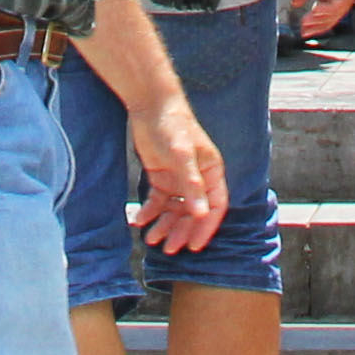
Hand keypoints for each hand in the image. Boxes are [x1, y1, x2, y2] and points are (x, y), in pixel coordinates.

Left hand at [132, 100, 228, 254]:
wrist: (150, 105)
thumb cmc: (173, 125)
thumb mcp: (183, 155)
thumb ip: (192, 184)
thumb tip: (201, 213)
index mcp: (211, 172)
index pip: (215, 207)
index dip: (206, 228)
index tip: (194, 246)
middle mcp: (197, 178)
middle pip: (193, 213)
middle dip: (182, 231)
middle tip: (168, 248)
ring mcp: (178, 179)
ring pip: (175, 210)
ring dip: (165, 225)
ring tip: (151, 239)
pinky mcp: (161, 177)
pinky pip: (158, 201)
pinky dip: (150, 212)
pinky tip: (140, 220)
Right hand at [287, 0, 354, 36]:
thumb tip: (296, 2)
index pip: (326, 3)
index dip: (316, 16)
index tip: (303, 25)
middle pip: (334, 9)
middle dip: (320, 22)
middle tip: (307, 31)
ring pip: (340, 7)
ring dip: (325, 18)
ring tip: (311, 24)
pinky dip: (333, 8)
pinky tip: (319, 12)